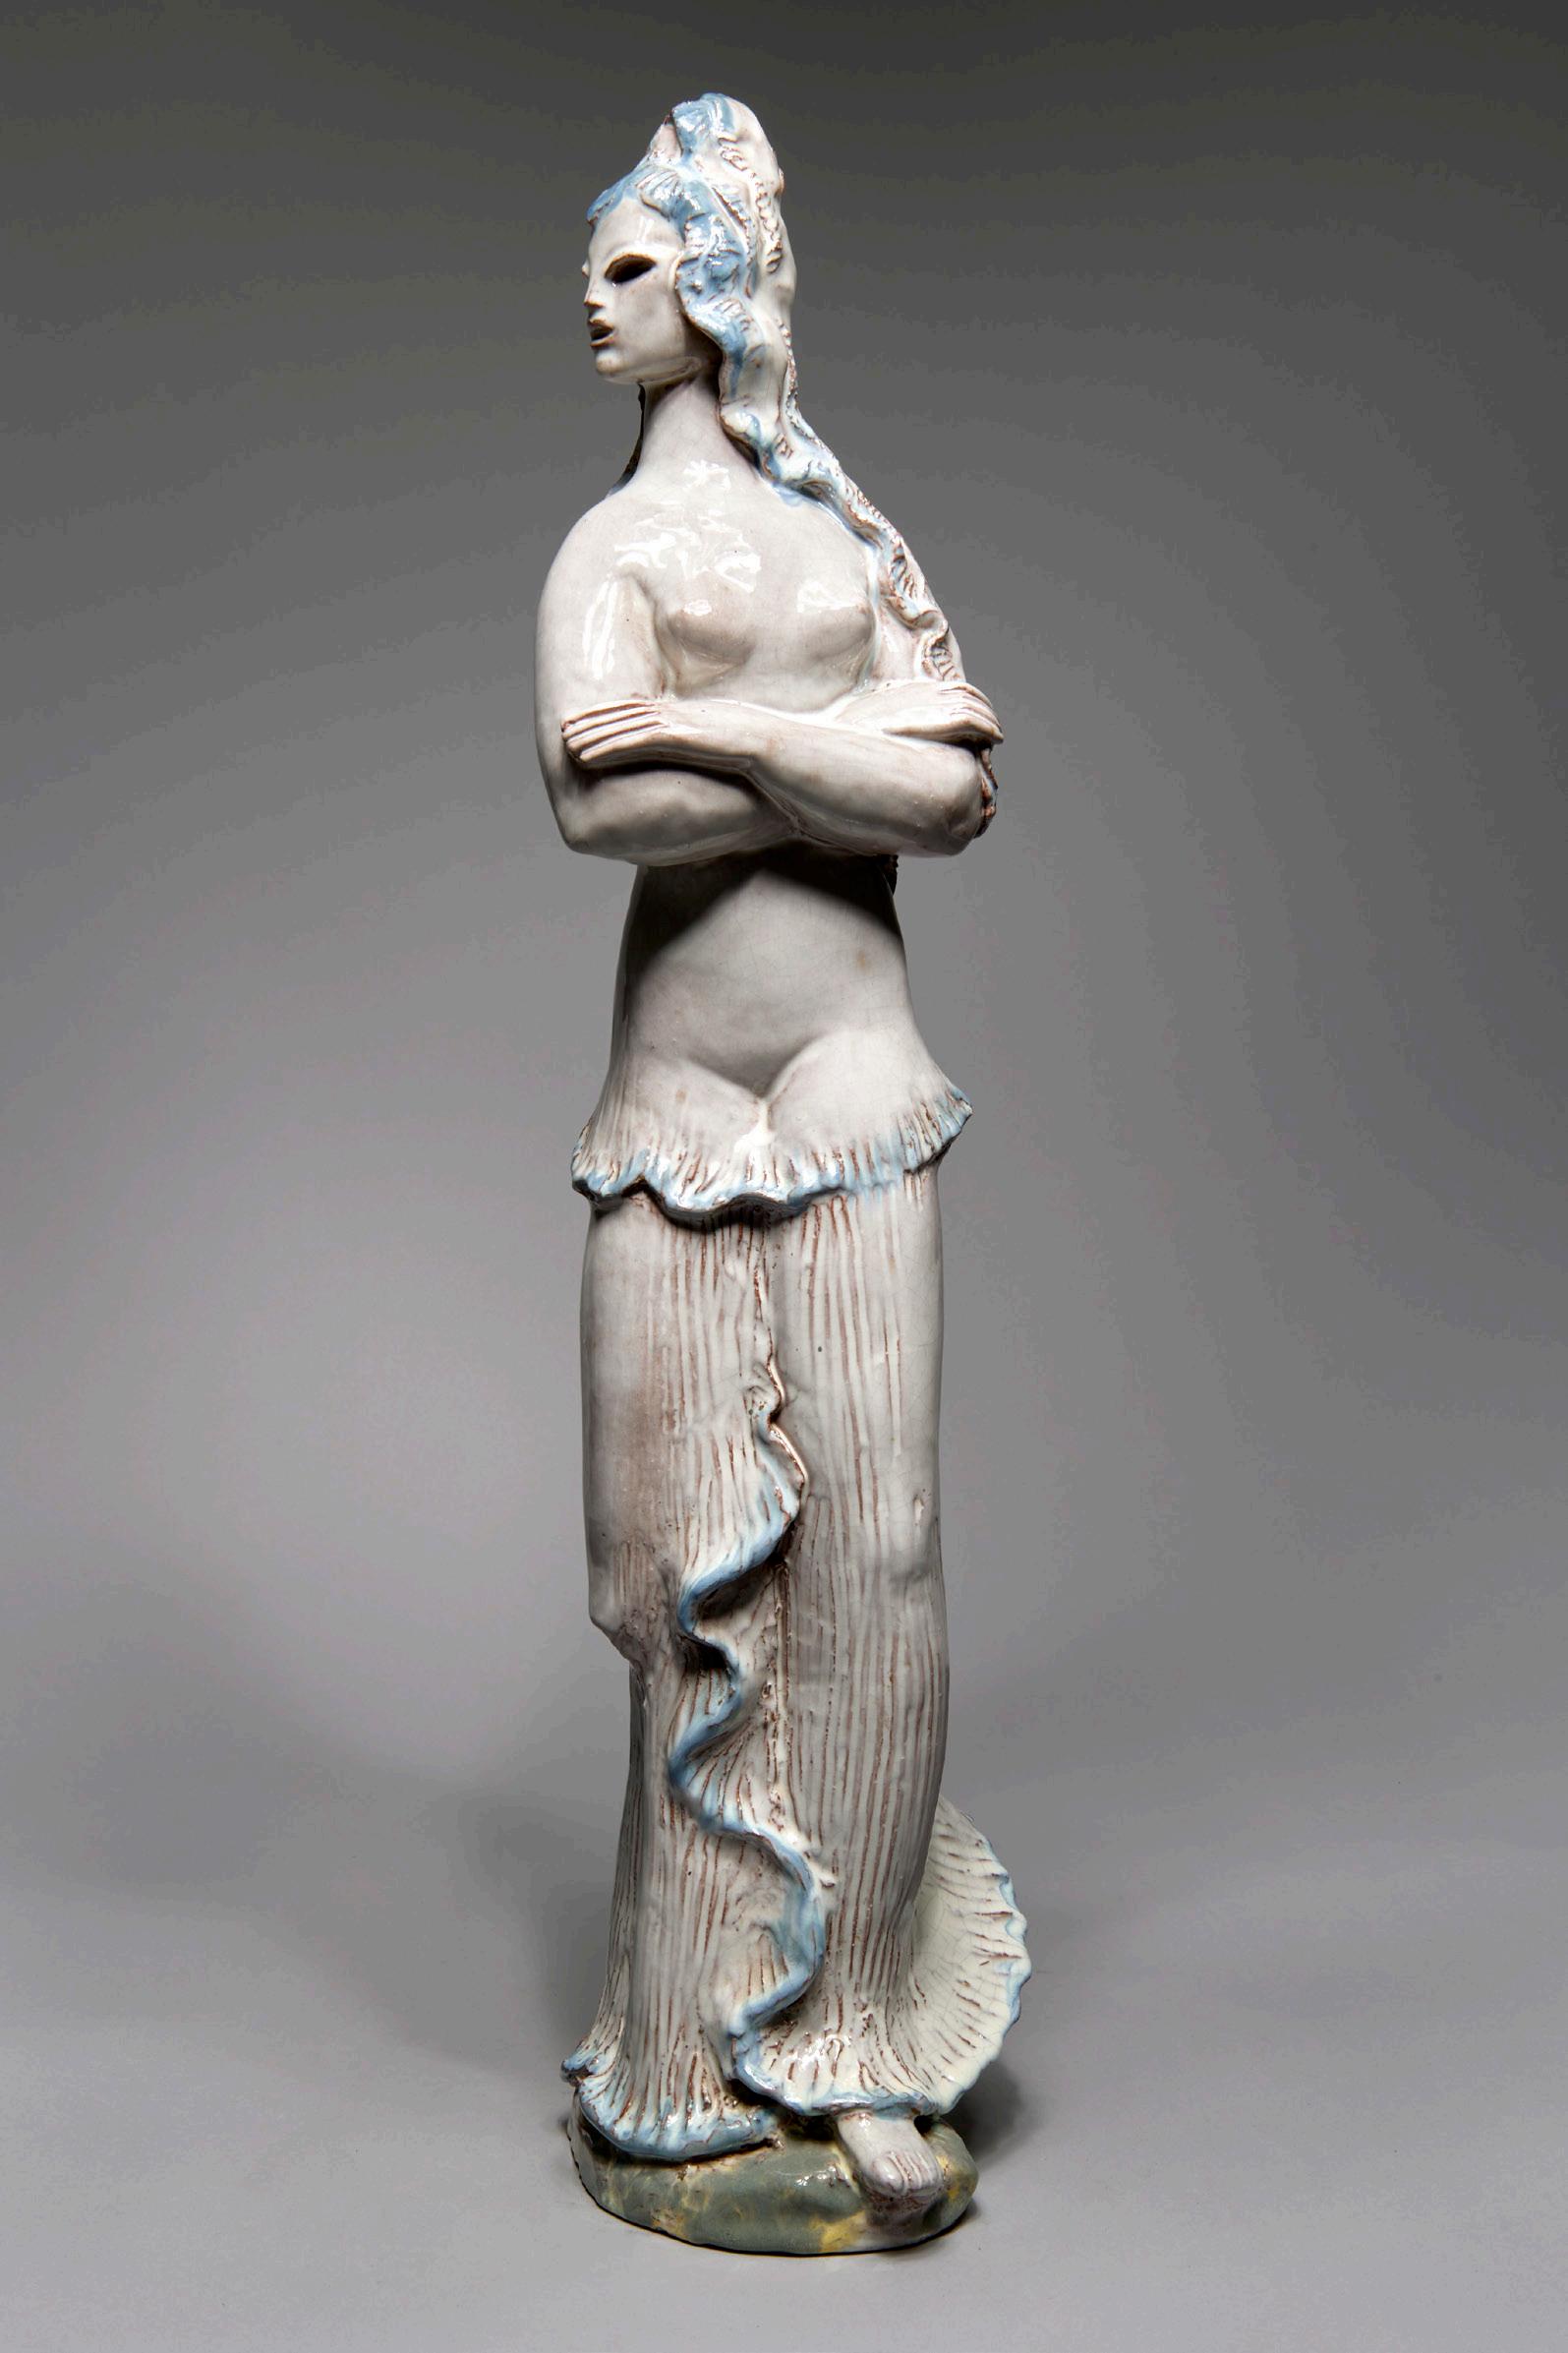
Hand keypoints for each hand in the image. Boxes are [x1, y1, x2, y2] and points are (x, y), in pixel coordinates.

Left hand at [561, 698, 759, 774]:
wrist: (794, 754)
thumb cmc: (775, 762)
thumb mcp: (741, 754)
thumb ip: (721, 757)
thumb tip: (716, 774)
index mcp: (698, 717)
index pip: (648, 710)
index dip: (617, 715)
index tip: (594, 722)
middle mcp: (687, 715)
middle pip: (630, 712)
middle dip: (596, 720)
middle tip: (566, 727)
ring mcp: (687, 724)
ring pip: (629, 726)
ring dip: (595, 735)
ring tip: (567, 744)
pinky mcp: (687, 737)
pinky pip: (638, 742)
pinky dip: (609, 748)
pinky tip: (586, 757)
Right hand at [837, 679, 1002, 745]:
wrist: (833, 742)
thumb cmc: (841, 742)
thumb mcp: (862, 728)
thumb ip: (883, 728)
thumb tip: (887, 742)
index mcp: (906, 692)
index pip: (949, 688)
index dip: (968, 701)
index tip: (976, 717)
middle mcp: (920, 694)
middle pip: (965, 695)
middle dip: (983, 711)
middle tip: (992, 730)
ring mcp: (928, 707)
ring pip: (973, 707)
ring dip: (990, 721)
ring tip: (995, 736)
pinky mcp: (935, 722)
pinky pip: (972, 720)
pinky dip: (988, 727)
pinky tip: (994, 738)